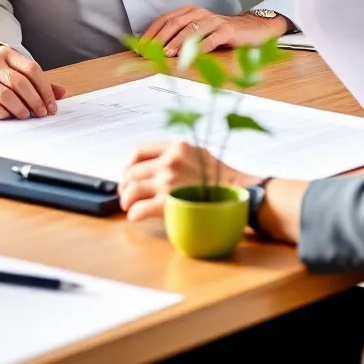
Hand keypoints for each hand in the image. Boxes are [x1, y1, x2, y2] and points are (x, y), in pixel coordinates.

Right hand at [0, 44, 66, 119]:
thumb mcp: (6, 70)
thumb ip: (32, 80)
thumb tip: (61, 92)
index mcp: (5, 54)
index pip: (32, 69)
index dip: (45, 88)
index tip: (52, 104)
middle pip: (21, 83)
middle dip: (36, 101)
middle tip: (42, 113)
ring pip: (7, 94)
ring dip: (21, 108)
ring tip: (26, 116)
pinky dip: (2, 113)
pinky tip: (8, 117)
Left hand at [119, 141, 252, 220]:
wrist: (238, 193)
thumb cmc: (220, 177)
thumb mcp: (199, 153)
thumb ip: (178, 154)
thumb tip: (157, 163)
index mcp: (176, 146)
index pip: (139, 151)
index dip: (129, 164)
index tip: (128, 174)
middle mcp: (170, 161)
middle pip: (132, 172)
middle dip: (124, 185)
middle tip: (126, 195)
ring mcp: (168, 183)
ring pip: (132, 190)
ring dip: (126, 200)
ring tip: (129, 207)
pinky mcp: (168, 204)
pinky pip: (140, 209)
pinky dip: (134, 214)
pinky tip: (136, 217)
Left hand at [141, 7, 289, 56]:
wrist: (254, 29)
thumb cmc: (222, 33)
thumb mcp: (200, 32)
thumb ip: (181, 37)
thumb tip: (155, 51)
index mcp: (190, 12)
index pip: (165, 19)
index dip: (151, 32)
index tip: (140, 47)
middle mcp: (200, 13)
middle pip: (175, 23)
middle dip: (160, 38)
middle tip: (149, 52)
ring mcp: (214, 21)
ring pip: (191, 31)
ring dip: (177, 43)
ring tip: (167, 55)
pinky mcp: (227, 30)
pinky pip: (211, 39)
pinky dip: (200, 49)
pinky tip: (191, 58)